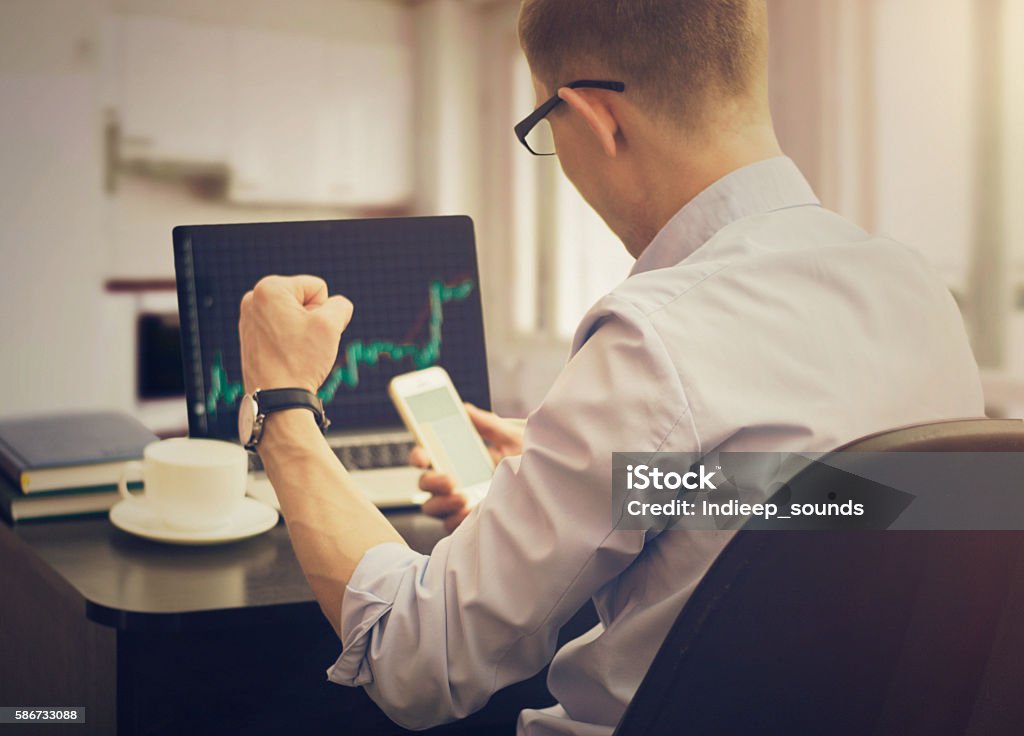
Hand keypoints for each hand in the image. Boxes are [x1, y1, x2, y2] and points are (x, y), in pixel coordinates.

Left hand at [239, 275, 352, 394]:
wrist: (277, 400)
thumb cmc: (300, 361)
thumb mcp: (331, 326)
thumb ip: (340, 305)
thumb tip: (336, 307)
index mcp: (269, 288)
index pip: (318, 288)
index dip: (323, 311)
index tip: (310, 333)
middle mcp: (253, 298)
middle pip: (304, 299)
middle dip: (311, 319)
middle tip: (303, 343)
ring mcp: (249, 318)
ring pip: (294, 315)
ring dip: (301, 331)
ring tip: (293, 351)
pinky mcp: (250, 336)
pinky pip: (282, 329)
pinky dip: (289, 340)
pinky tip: (285, 356)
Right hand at [410, 404, 524, 532]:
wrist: (554, 490)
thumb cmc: (533, 463)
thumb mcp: (514, 439)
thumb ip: (490, 425)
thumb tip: (466, 409)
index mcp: (461, 458)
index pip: (429, 456)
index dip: (419, 454)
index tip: (422, 456)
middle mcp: (456, 481)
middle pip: (426, 483)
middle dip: (430, 481)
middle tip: (449, 479)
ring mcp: (461, 504)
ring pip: (432, 507)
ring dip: (441, 502)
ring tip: (463, 497)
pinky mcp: (469, 524)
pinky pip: (451, 526)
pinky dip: (456, 519)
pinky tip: (470, 512)